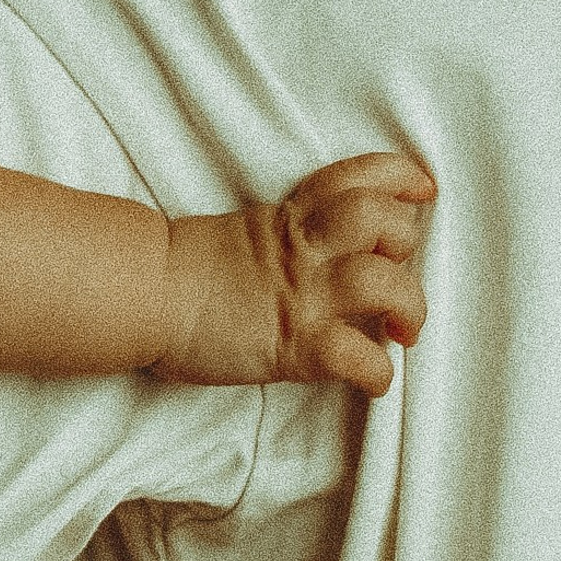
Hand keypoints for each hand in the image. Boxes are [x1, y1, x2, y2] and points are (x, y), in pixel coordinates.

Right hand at [152, 153, 432, 389]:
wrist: (141, 296)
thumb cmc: (182, 275)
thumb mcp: (242, 235)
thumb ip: (286, 238)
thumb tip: (322, 258)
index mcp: (291, 219)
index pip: (359, 176)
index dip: (400, 179)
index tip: (420, 191)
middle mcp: (304, 251)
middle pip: (382, 220)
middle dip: (406, 244)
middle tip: (397, 272)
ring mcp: (301, 297)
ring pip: (383, 282)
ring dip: (410, 307)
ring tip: (402, 331)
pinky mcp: (293, 346)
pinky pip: (356, 357)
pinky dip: (378, 373)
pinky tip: (374, 383)